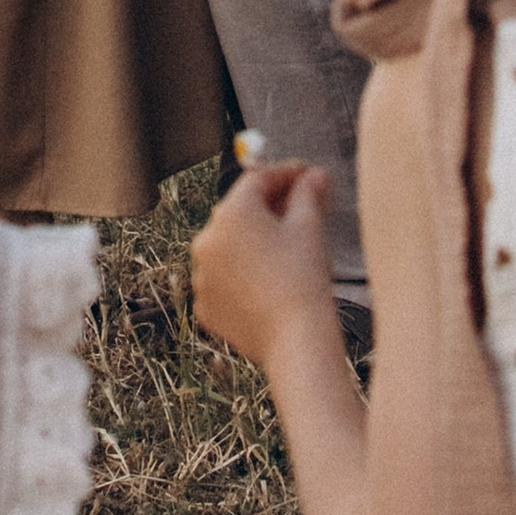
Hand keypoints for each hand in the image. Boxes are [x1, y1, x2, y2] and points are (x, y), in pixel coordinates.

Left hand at [191, 161, 337, 368]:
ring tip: (284, 249)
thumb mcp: (309, 228)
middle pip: (240, 212)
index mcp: (232, 213)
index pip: (258, 180)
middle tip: (300, 207)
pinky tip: (267, 280)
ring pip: (229, 248)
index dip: (286, 174)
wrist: (295, 340)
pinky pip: (224, 280)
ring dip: (253, 243)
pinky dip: (242, 275)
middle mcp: (207, 239)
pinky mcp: (205, 305)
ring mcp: (201, 275)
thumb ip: (308, 194)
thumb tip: (314, 176)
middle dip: (269, 207)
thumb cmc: (303, 279)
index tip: (306, 176)